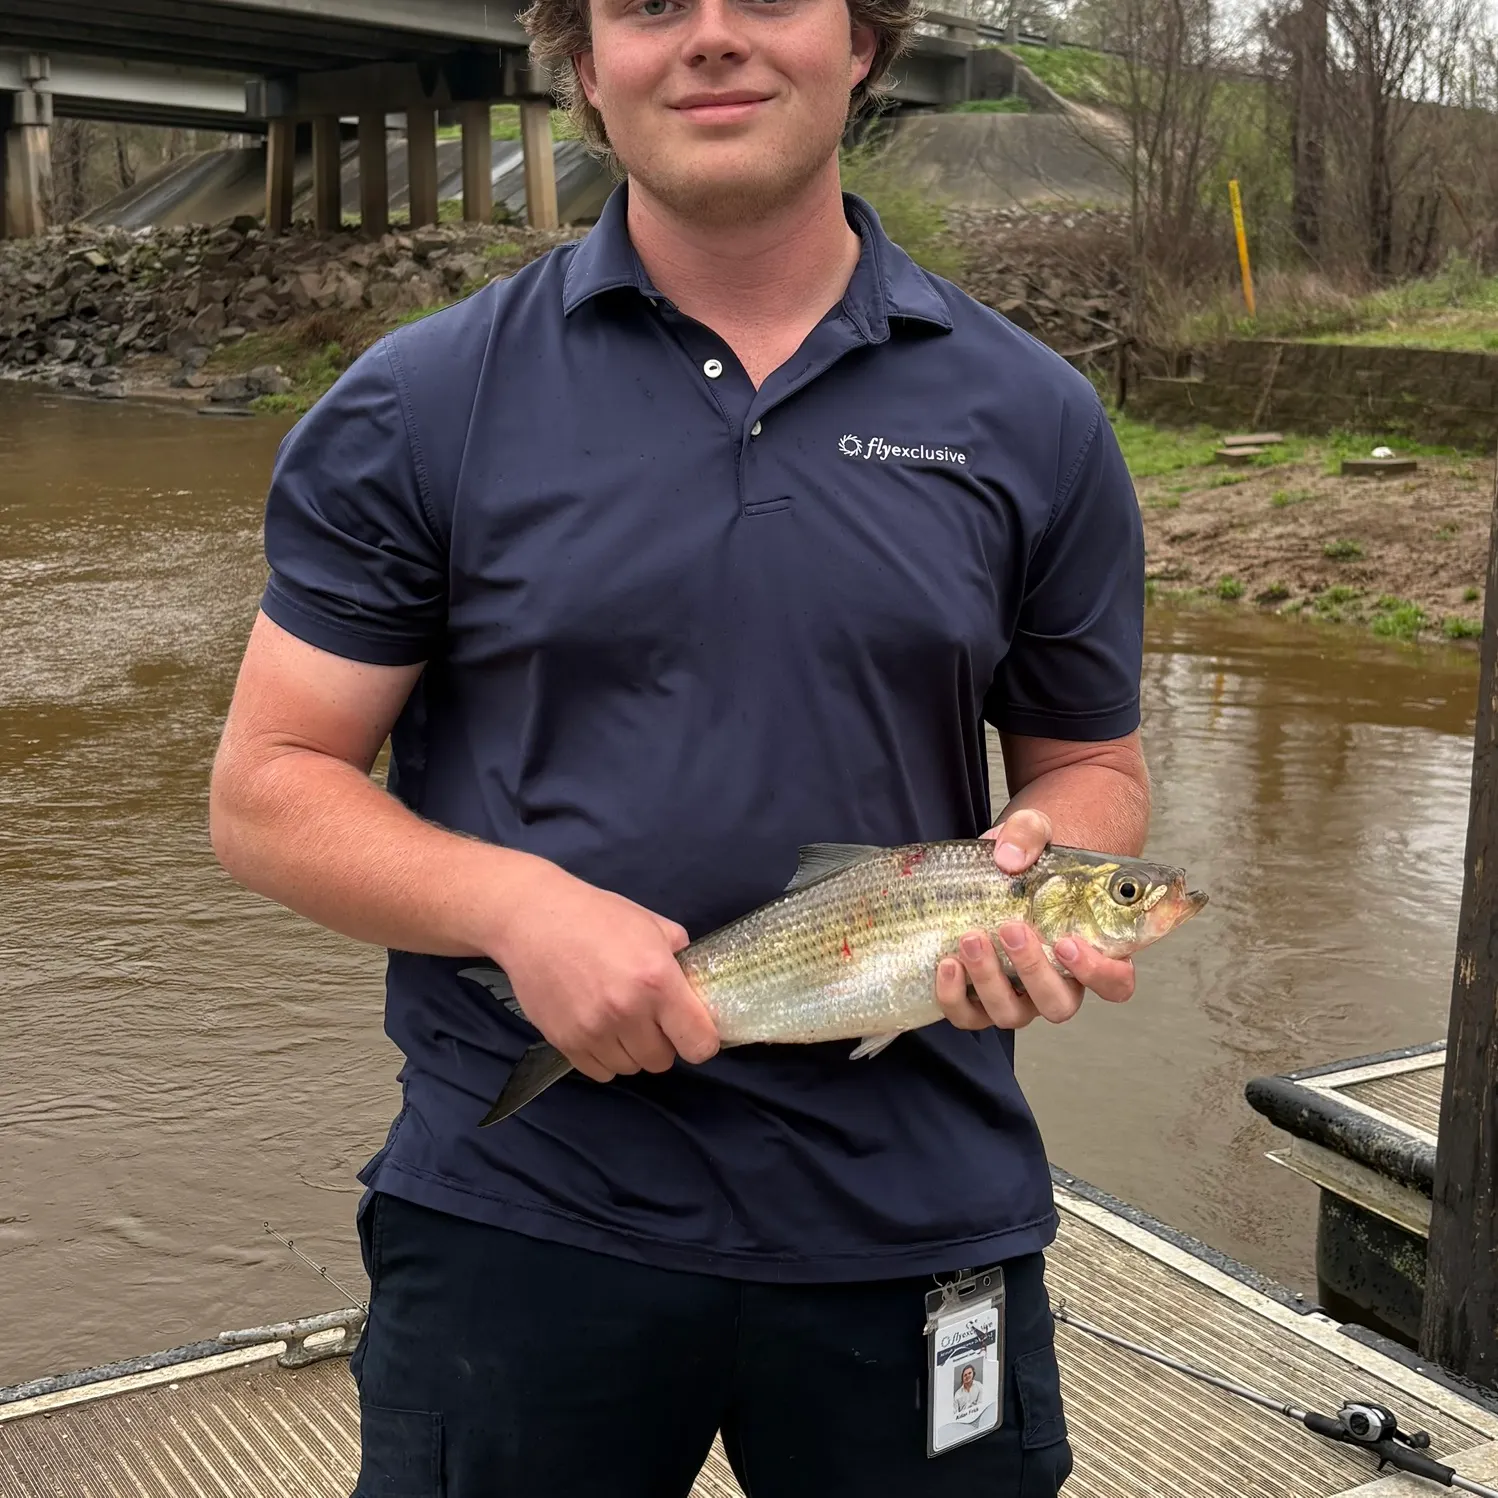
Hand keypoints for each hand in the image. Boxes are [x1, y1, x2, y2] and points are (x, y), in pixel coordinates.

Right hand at [487, 857, 719, 1083]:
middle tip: (650, 1017)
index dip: (701, 1041)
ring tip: (620, 1020)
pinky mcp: (565, 1042)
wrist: (533, 919)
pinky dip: (604, 1057)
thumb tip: (694, 984)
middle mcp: (628, 1012)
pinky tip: (599, 1030)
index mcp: (658, 981)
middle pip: (662, 1061)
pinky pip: (599, 1071)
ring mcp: (593, 1031)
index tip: (691, 1030)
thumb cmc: (597, 916)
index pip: (699, 1044)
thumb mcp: (651, 925)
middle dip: (662, 1042)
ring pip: (630, 1068)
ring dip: (631, 1050)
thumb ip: (680, 957)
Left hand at [933, 808, 1135, 1030]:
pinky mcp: (979, 998)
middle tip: (1011, 929)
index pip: (1114, 983)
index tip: (1068, 942)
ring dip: (989, 981)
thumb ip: (1029, 833)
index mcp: (1090, 952)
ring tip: (971, 939)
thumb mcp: (1034, 830)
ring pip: (1012, 1014)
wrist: (992, 867)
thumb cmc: (1029, 858)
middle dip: (1033, 971)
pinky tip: (947, 963)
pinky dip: (955, 997)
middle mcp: (1058, 983)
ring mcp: (1018, 996)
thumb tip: (1009, 856)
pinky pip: (969, 1015)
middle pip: (1059, 1005)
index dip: (1097, 972)